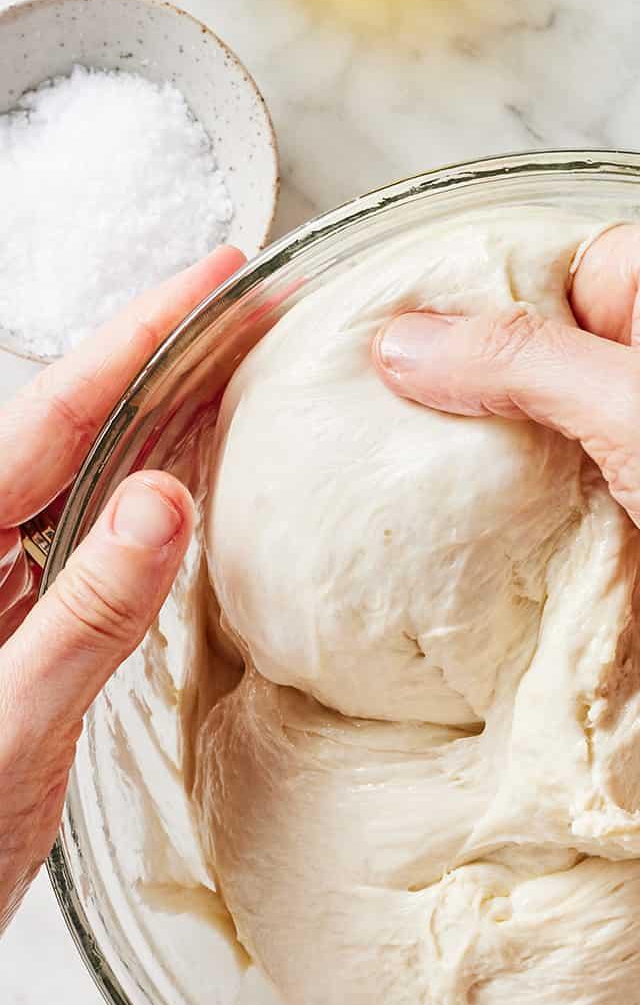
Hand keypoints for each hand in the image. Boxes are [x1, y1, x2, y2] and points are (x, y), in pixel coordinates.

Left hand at [0, 247, 243, 932]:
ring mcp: (2, 594)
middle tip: (250, 308)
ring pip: (87, 482)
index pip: (51, 417)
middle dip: (161, 359)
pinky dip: (154, 504)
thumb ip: (84, 614)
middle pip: (73, 430)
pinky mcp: (30, 637)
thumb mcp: (13, 724)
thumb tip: (160, 504)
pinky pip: (98, 550)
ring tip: (239, 367)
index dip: (135, 339)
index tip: (213, 280)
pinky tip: (196, 482)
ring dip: (164, 421)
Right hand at [374, 224, 639, 757]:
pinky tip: (517, 522)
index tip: (393, 367)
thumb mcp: (636, 410)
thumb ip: (514, 362)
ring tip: (450, 485)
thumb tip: (397, 339)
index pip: (542, 260)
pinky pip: (604, 464)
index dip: (470, 311)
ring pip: (574, 407)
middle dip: (486, 385)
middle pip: (552, 334)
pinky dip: (559, 489)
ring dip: (520, 447)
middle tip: (409, 438)